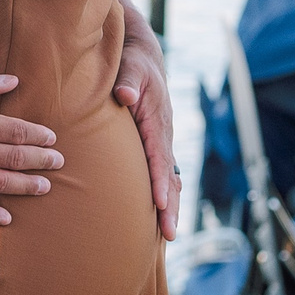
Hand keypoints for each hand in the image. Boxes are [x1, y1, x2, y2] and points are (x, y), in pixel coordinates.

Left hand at [110, 0, 179, 241]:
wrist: (143, 58)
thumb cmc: (132, 64)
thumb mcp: (129, 67)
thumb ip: (126, 79)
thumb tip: (123, 95)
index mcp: (158, 121)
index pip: (159, 156)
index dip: (159, 181)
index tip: (159, 204)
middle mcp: (164, 135)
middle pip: (171, 176)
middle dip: (171, 206)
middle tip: (170, 235)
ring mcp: (163, 142)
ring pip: (170, 180)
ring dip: (170, 207)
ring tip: (169, 236)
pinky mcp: (157, 145)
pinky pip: (163, 174)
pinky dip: (165, 196)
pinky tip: (160, 217)